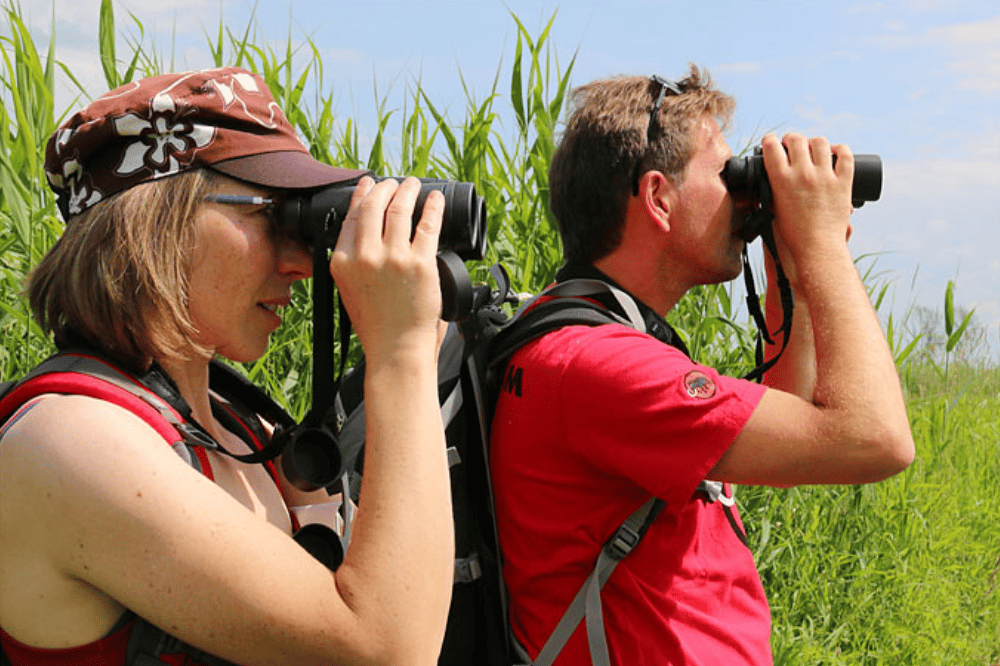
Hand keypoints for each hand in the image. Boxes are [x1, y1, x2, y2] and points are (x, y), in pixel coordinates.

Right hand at [329, 177, 443, 363]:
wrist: (396, 348)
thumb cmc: (377, 323)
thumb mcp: (349, 289)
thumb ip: (353, 261)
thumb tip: (365, 233)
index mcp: (342, 262)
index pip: (351, 216)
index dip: (362, 194)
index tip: (370, 185)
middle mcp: (365, 256)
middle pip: (373, 206)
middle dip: (385, 187)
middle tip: (395, 183)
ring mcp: (394, 259)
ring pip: (400, 208)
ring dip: (408, 190)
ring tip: (414, 185)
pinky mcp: (421, 264)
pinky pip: (428, 225)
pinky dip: (433, 207)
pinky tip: (436, 199)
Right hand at [761, 133, 853, 267]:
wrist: (817, 247)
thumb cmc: (793, 234)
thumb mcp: (773, 209)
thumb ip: (771, 190)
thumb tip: (770, 177)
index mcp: (781, 180)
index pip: (771, 147)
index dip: (769, 141)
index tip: (770, 143)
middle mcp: (803, 174)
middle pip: (796, 139)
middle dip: (791, 139)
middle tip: (791, 144)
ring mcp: (825, 177)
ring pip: (820, 142)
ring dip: (814, 142)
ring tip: (813, 148)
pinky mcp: (843, 182)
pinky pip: (845, 155)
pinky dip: (840, 149)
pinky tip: (835, 152)